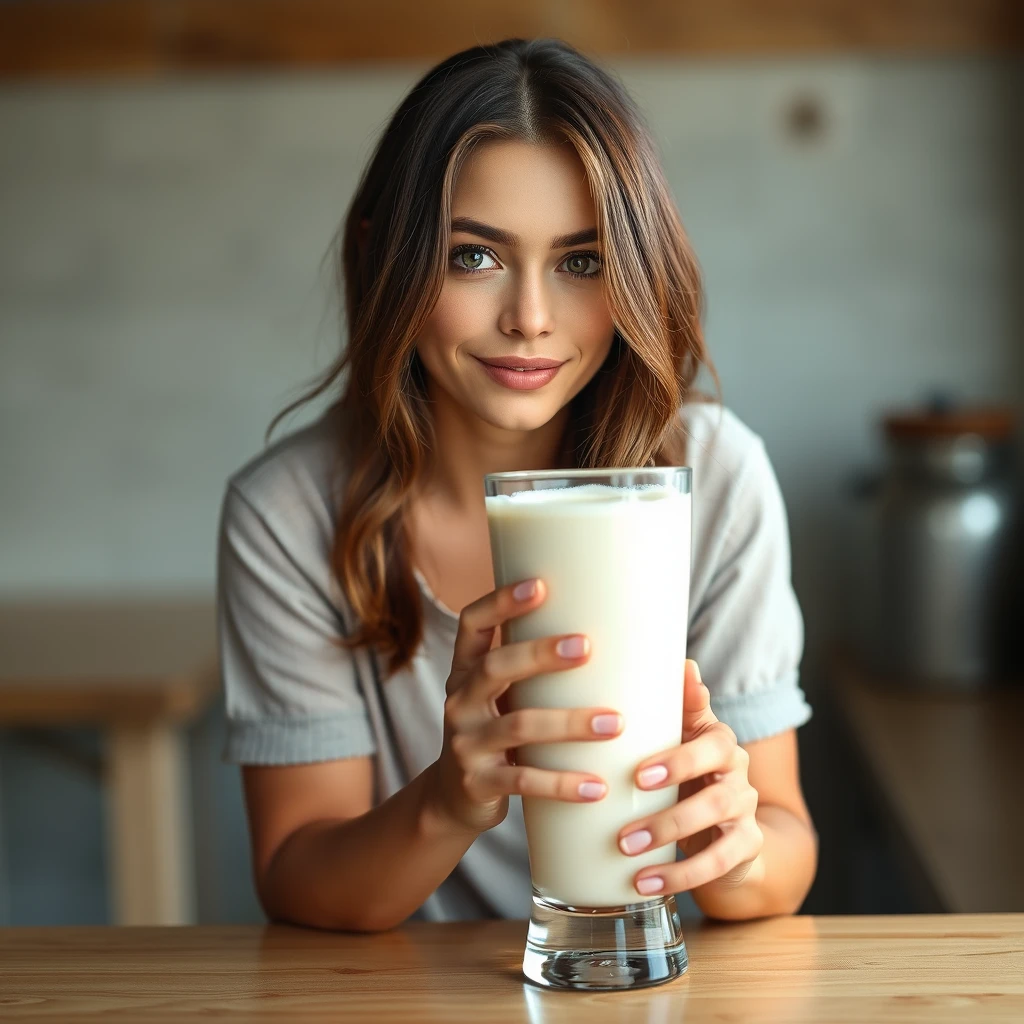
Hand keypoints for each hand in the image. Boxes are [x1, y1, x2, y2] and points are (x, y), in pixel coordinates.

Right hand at [427, 578, 623, 835]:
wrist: (454, 799)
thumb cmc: (494, 733)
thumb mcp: (496, 697)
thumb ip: (526, 669)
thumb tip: (600, 629)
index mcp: (465, 672)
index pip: (472, 624)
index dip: (500, 603)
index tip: (540, 585)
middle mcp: (459, 701)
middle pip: (496, 667)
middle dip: (540, 654)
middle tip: (586, 646)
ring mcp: (465, 743)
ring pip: (519, 726)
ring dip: (570, 723)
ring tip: (614, 723)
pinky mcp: (478, 783)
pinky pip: (524, 780)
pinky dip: (564, 784)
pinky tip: (598, 786)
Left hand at [617, 660, 763, 895]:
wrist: (730, 823)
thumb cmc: (691, 770)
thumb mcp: (682, 737)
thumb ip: (679, 706)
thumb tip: (683, 662)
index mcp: (719, 742)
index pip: (711, 743)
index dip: (679, 760)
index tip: (638, 776)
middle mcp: (738, 775)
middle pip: (716, 794)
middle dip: (669, 812)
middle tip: (624, 830)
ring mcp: (745, 813)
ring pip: (716, 828)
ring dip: (670, 842)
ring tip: (627, 853)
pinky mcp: (745, 848)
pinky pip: (717, 865)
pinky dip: (680, 876)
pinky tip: (644, 884)